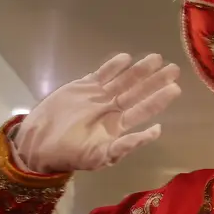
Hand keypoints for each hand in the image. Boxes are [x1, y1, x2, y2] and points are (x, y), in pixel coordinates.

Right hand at [13, 53, 180, 172]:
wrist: (37, 144)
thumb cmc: (69, 154)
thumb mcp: (100, 156)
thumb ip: (127, 144)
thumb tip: (156, 131)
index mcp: (118, 126)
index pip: (143, 110)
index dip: (159, 99)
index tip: (175, 88)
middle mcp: (112, 109)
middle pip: (138, 92)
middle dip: (155, 80)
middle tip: (174, 68)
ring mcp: (98, 96)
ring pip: (123, 80)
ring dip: (139, 70)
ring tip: (155, 58)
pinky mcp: (83, 87)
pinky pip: (102, 74)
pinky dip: (113, 66)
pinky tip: (125, 58)